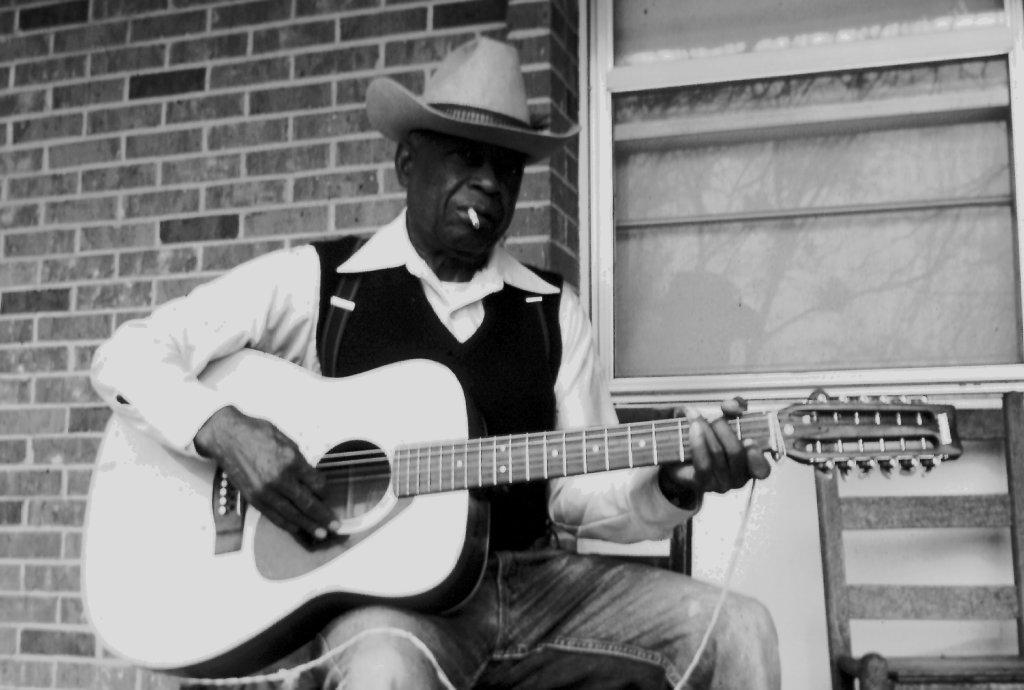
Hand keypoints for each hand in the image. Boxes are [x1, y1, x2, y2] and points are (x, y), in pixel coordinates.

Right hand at [194, 405, 338, 539]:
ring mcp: (265, 491)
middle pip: (307, 504)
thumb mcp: (287, 441)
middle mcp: (279, 479)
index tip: (328, 495)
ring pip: (292, 515)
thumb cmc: (257, 433)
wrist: (228, 437)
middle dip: (323, 516)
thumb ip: (300, 463)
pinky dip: (287, 524)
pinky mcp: (254, 499)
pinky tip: (298, 528)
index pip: (316, 484)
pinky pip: (274, 516)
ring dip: (308, 526)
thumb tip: (311, 479)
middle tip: (335, 526)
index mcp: (291, 461)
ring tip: (321, 534)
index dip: (325, 492)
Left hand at [658, 398, 771, 509]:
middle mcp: (739, 478)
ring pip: (717, 454)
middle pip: (736, 452)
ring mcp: (721, 483)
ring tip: (694, 414)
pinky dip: (698, 442)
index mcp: (751, 465)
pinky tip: (693, 427)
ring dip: (706, 429)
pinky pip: (703, 463)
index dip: (757, 456)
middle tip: (713, 417)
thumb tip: (734, 406)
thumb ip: (734, 409)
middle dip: (723, 428)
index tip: (750, 440)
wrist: (680, 456)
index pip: (763, 469)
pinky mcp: (702, 483)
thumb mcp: (723, 419)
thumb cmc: (707, 437)